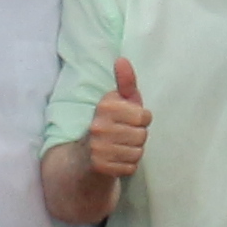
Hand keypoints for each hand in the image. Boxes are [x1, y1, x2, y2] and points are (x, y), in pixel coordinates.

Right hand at [86, 56, 151, 179]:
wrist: (83, 158)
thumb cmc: (110, 125)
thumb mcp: (118, 102)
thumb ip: (126, 82)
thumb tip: (122, 59)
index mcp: (105, 106)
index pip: (144, 116)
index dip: (142, 120)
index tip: (130, 120)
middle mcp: (98, 125)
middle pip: (142, 135)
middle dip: (138, 137)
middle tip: (124, 136)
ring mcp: (97, 147)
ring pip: (137, 152)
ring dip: (133, 152)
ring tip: (120, 148)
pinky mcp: (99, 166)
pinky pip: (130, 167)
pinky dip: (127, 166)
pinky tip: (116, 160)